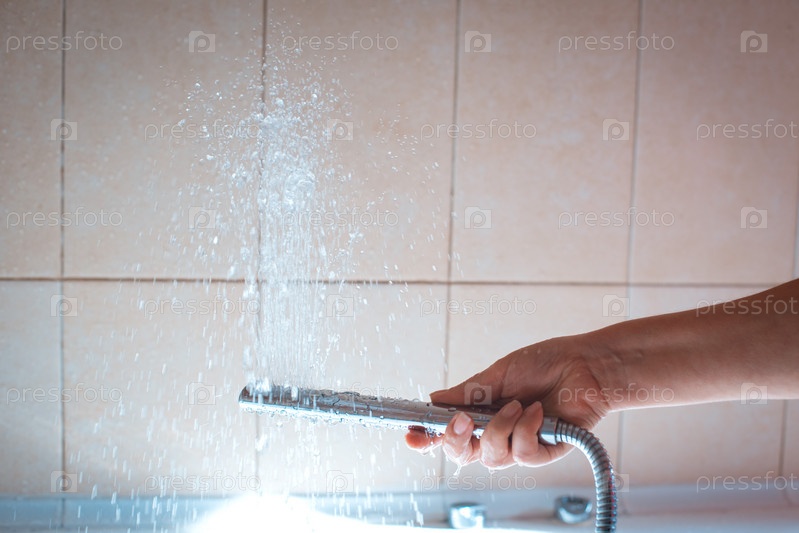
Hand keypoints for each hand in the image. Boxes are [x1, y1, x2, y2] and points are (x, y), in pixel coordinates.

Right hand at [406, 334, 611, 467]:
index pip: (449, 433)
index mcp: (481, 412)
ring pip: (491, 457)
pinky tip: (538, 411)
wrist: (585, 364)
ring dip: (500, 428)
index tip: (412, 436)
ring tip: (518, 404)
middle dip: (455, 439)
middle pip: (462, 454)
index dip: (428, 438)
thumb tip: (434, 400)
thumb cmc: (545, 363)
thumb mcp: (499, 373)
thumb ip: (468, 392)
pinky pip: (522, 454)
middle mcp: (496, 433)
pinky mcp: (543, 452)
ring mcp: (518, 445)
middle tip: (461, 420)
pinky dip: (526, 430)